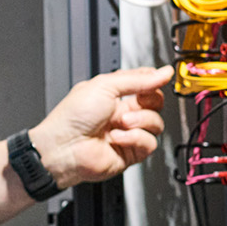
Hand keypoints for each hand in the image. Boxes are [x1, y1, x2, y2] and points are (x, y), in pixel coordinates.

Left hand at [30, 66, 170, 188]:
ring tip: (122, 123)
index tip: (159, 78)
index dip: (153, 82)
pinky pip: (149, 143)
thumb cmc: (73, 116)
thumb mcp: (105, 85)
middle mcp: (122, 114)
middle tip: (140, 101)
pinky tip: (118, 138)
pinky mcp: (131, 153)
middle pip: (155, 104)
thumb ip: (137, 79)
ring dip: (141, 121)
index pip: (145, 85)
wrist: (63, 147)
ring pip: (156, 124)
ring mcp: (127, 134)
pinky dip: (135, 139)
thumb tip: (163, 72)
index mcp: (114, 95)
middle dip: (151, 101)